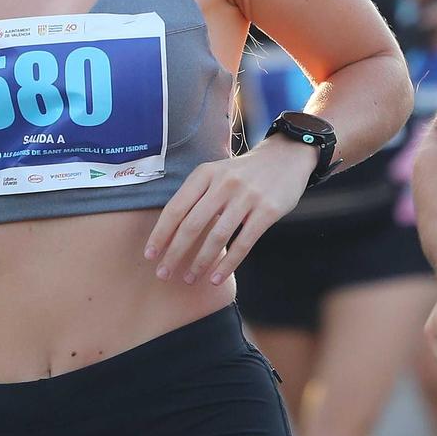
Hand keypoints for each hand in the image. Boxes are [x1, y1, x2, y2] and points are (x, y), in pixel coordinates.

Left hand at [144, 135, 316, 285]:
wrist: (287, 157)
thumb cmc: (244, 173)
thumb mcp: (217, 173)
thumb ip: (197, 196)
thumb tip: (170, 232)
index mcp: (205, 173)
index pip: (176, 208)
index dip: (160, 234)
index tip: (149, 255)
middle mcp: (224, 183)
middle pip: (192, 224)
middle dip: (174, 253)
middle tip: (163, 273)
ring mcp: (247, 196)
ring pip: (217, 237)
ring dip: (199, 262)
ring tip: (189, 279)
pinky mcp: (267, 211)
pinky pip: (243, 243)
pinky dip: (227, 264)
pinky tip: (216, 278)